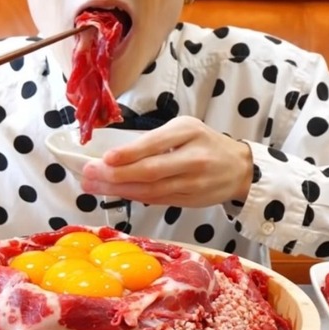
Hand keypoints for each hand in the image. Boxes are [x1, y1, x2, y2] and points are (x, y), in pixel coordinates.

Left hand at [80, 116, 252, 206]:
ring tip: (93, 186)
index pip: (156, 143)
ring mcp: (193, 183)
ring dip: (118, 190)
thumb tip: (116, 154)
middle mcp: (193, 158)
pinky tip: (114, 193)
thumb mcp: (184, 128)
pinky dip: (133, 197)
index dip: (130, 153)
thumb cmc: (204, 142)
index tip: (106, 158)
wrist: (239, 168)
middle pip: (150, 171)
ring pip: (151, 190)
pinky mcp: (190, 201)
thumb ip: (155, 139)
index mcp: (189, 132)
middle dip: (115, 175)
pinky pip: (157, 200)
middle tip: (89, 174)